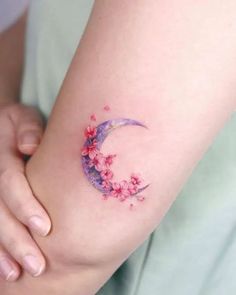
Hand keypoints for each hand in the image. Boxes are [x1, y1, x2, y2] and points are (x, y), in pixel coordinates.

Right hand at [0, 103, 50, 280]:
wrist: (4, 128)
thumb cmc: (21, 124)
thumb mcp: (23, 118)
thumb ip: (28, 129)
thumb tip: (31, 146)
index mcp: (1, 156)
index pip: (9, 183)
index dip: (25, 206)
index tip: (46, 228)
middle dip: (17, 240)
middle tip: (38, 264)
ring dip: (2, 252)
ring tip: (18, 274)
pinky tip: (6, 269)